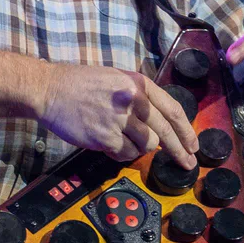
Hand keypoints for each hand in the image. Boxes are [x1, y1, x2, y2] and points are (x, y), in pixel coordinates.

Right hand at [37, 63, 198, 167]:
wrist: (50, 90)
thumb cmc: (81, 84)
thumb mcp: (117, 79)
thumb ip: (140, 96)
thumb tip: (160, 121)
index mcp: (139, 84)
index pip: (173, 110)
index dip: (186, 130)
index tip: (193, 144)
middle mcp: (133, 101)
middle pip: (165, 132)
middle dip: (180, 151)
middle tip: (187, 163)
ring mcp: (119, 120)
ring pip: (146, 146)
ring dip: (140, 148)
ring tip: (123, 139)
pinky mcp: (105, 138)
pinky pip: (125, 154)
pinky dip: (121, 153)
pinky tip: (110, 144)